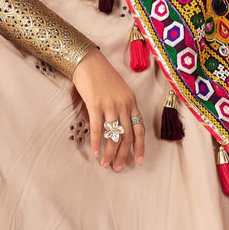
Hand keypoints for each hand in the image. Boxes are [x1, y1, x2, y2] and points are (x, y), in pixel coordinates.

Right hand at [72, 50, 145, 170]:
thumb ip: (120, 108)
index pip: (139, 129)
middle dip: (123, 155)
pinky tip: (96, 154)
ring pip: (114, 135)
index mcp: (132, 102)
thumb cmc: (101, 76)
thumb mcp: (118, 91)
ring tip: (106, 165)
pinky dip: (97, 143)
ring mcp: (110, 105)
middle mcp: (124, 104)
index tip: (138, 161)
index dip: (139, 147)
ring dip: (110, 153)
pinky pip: (98, 129)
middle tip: (118, 168)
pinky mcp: (96, 104)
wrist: (88, 61)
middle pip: (127, 136)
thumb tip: (117, 128)